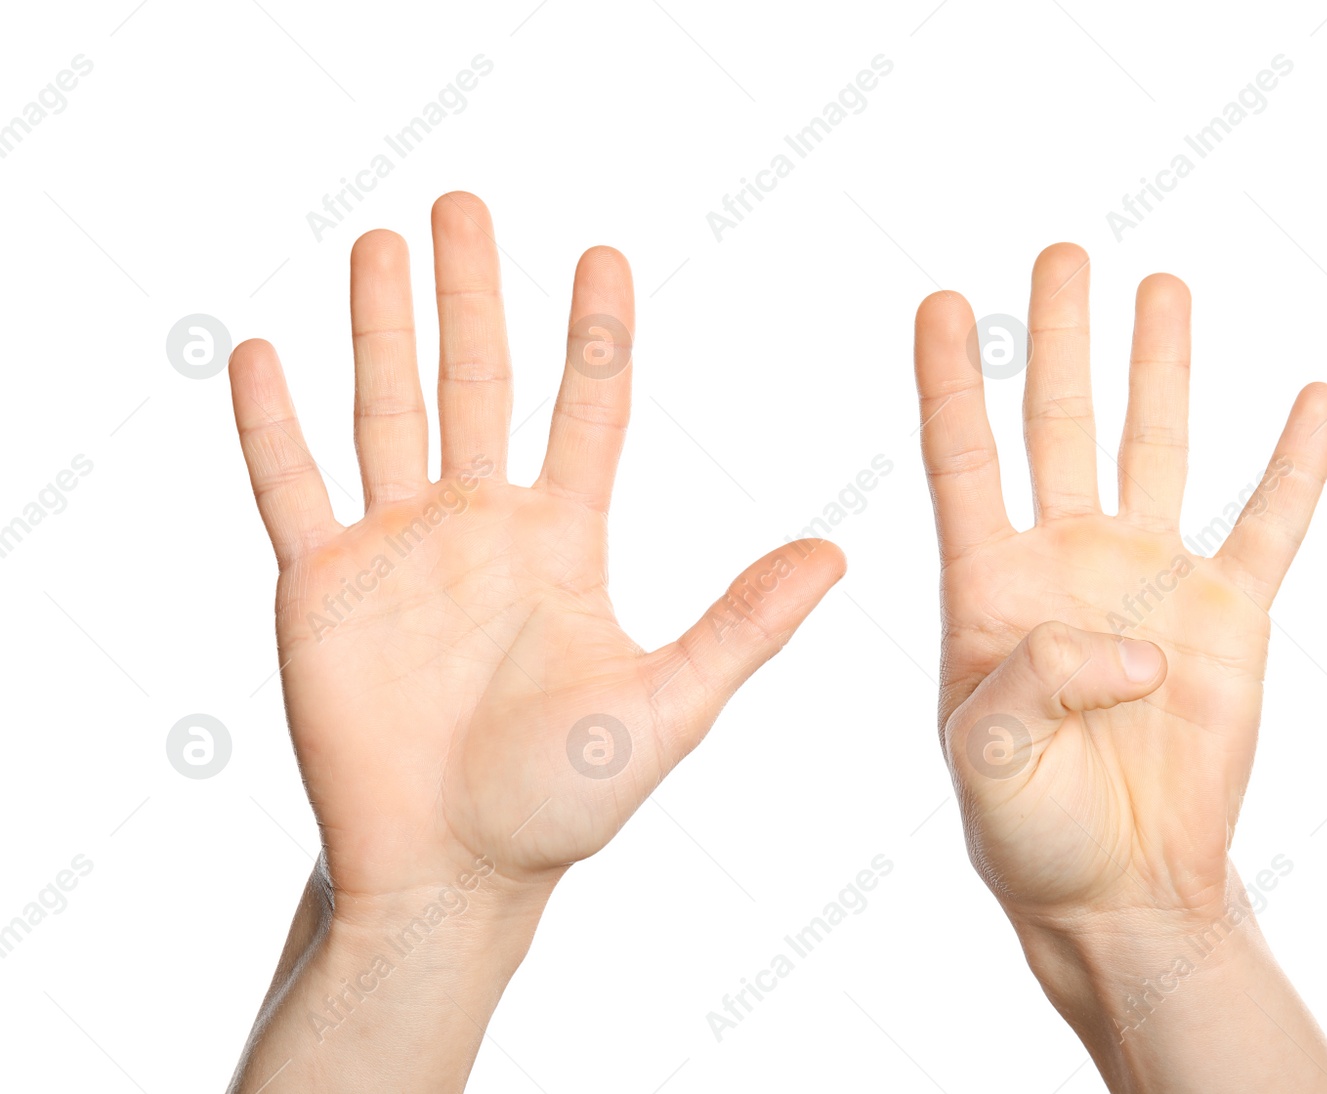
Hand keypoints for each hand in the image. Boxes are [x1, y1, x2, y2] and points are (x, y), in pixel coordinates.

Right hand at [230, 191, 843, 916]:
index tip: (604, 253)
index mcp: (562, 541)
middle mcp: (480, 526)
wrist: (451, 874)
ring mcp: (397, 549)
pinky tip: (261, 354)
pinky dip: (272, 425)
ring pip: (385, 411)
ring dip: (379, 329)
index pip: (587, 410)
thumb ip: (744, 625)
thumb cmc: (561, 802)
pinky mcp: (320, 587)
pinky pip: (291, 487)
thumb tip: (839, 552)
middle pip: (478, 383)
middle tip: (468, 205)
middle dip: (474, 295)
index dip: (596, 333)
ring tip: (380, 243)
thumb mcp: (667, 706)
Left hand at [914, 243, 1326, 931]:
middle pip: (1060, 424)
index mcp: (988, 587)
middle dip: (1058, 339)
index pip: (963, 458)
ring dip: (1161, 369)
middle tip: (1059, 254)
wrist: (1119, 887)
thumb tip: (1129, 639)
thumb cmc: (1027, 827)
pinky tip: (1311, 401)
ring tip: (1163, 286)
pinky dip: (1294, 467)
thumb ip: (1034, 681)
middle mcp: (1066, 562)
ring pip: (1157, 449)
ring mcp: (1148, 580)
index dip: (948, 380)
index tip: (937, 301)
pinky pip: (1267, 526)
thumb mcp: (987, 758)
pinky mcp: (1227, 616)